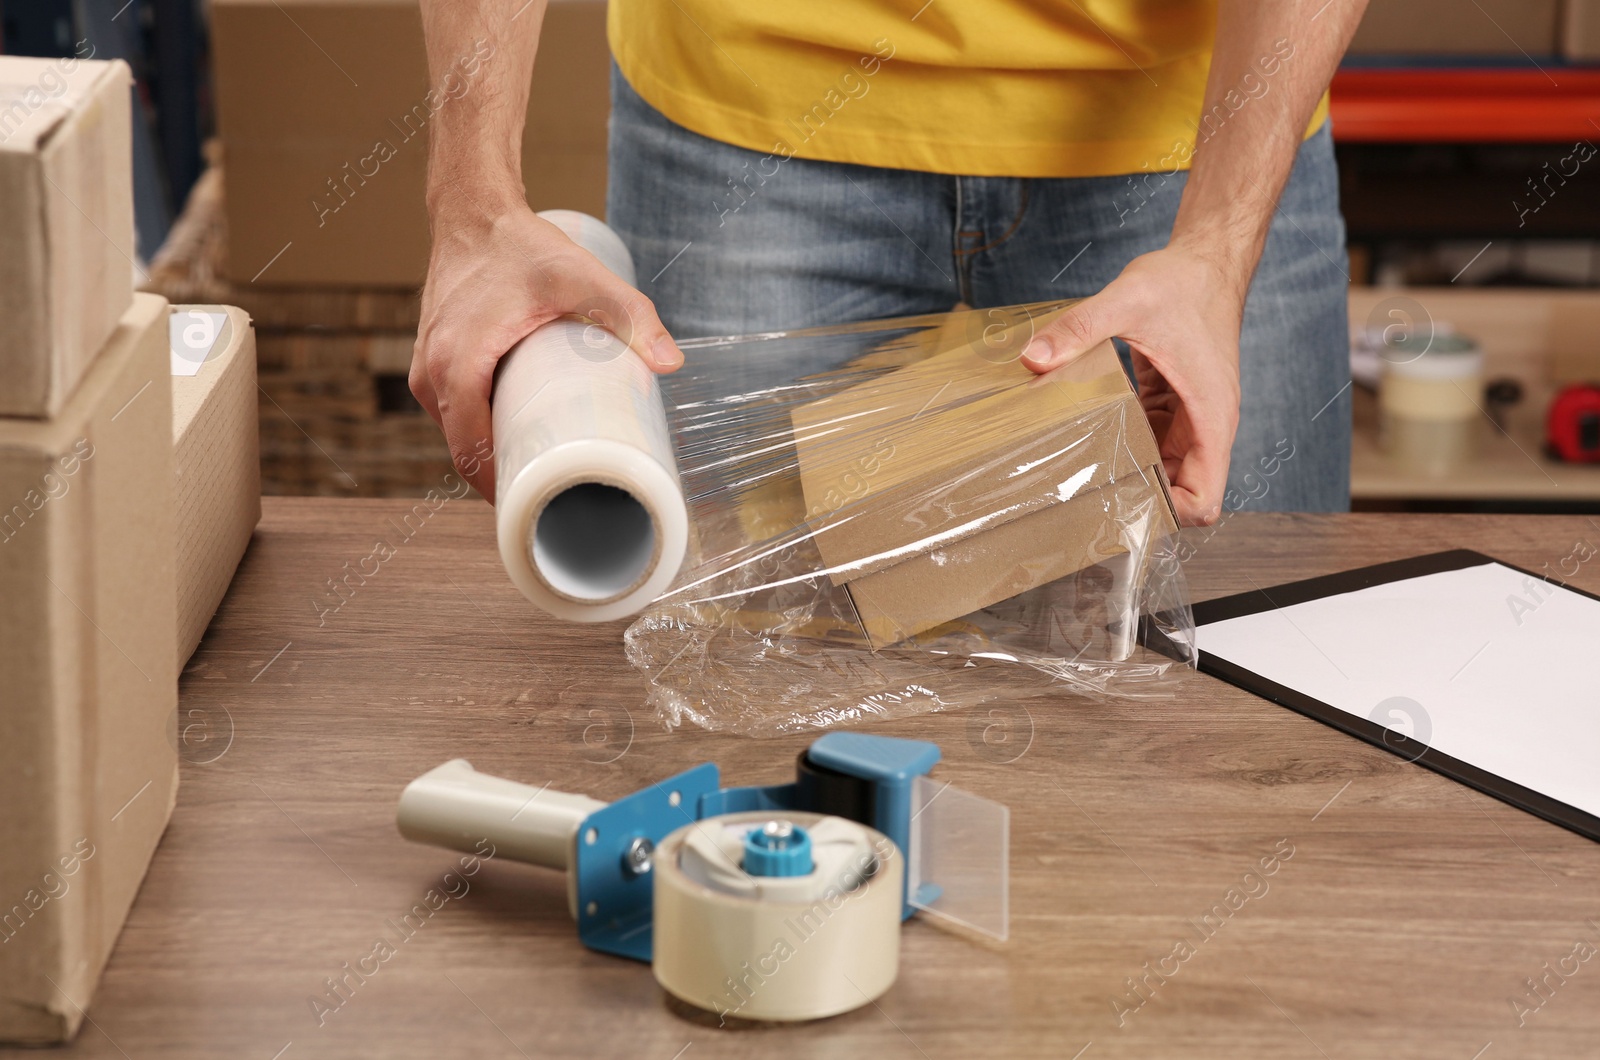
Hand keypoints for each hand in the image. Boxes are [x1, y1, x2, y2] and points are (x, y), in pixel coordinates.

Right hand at [410, 203, 682, 502]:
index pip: (471, 452)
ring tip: (549, 473)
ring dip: (494, 456)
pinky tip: (518, 442)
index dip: (503, 491)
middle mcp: (430, 372)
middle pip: (464, 451)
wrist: (473, 211)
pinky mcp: (431, 361)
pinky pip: (453, 412)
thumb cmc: (520, 245)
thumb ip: (628, 314)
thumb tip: (671, 362)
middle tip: (561, 497)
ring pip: (457, 433)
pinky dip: (480, 431)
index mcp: (456, 364)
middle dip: (507, 479)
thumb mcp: (580, 278)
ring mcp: (425, 368)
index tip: (544, 509)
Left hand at [1019, 245, 1243, 525]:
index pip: (1206, 499)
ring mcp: (1189, 414)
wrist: (1206, 257)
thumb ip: (1079, 328)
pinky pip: (1151, 438)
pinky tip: (1089, 436)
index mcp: (1210, 416)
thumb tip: (1033, 358)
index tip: (1125, 503)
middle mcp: (1205, 423)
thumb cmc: (1184, 281)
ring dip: (1132, 473)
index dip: (1171, 513)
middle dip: (1143, 500)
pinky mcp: (1172, 401)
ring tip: (1081, 473)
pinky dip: (1126, 444)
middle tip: (1088, 496)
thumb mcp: (1127, 300)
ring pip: (1166, 468)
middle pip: (1183, 493)